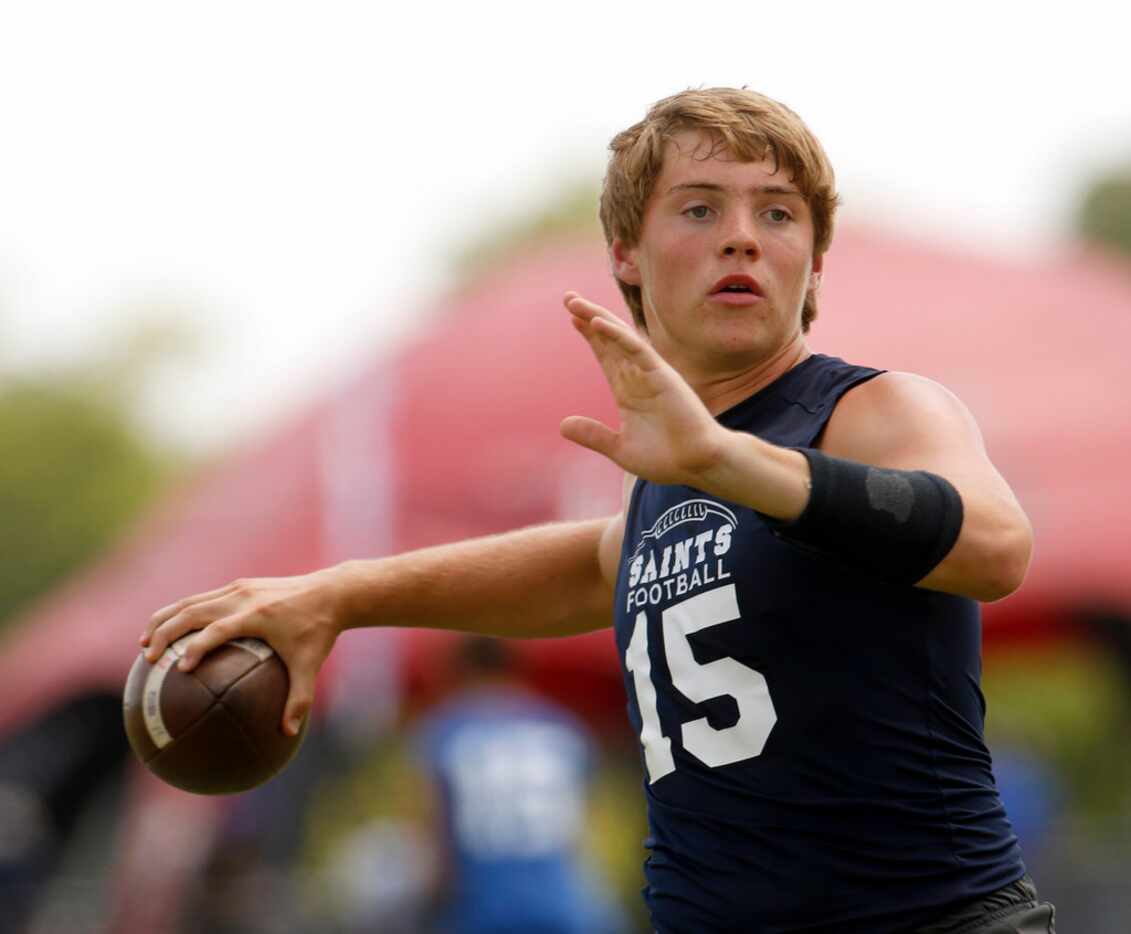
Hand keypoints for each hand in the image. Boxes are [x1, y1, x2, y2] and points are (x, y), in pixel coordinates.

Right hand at [140, 568, 347, 734]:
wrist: (332, 592)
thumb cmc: (320, 631)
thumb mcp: (310, 665)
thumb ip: (298, 699)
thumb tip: (286, 733)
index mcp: (258, 615)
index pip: (218, 630)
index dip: (197, 647)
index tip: (180, 669)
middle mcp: (243, 597)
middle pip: (193, 611)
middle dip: (166, 632)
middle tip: (148, 657)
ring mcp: (239, 588)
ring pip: (191, 601)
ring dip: (165, 619)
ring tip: (144, 643)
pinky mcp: (238, 585)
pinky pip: (202, 599)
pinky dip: (180, 613)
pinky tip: (168, 633)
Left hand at [559, 292, 725, 484]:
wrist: (698, 465)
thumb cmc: (667, 459)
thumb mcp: (620, 448)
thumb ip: (593, 435)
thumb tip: (563, 425)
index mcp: (630, 393)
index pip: (607, 356)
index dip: (591, 337)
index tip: (573, 319)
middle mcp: (639, 378)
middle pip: (610, 341)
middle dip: (589, 318)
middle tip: (568, 298)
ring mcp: (651, 374)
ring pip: (620, 338)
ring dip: (598, 318)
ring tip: (575, 303)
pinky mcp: (663, 376)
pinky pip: (637, 350)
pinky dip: (618, 336)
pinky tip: (598, 323)